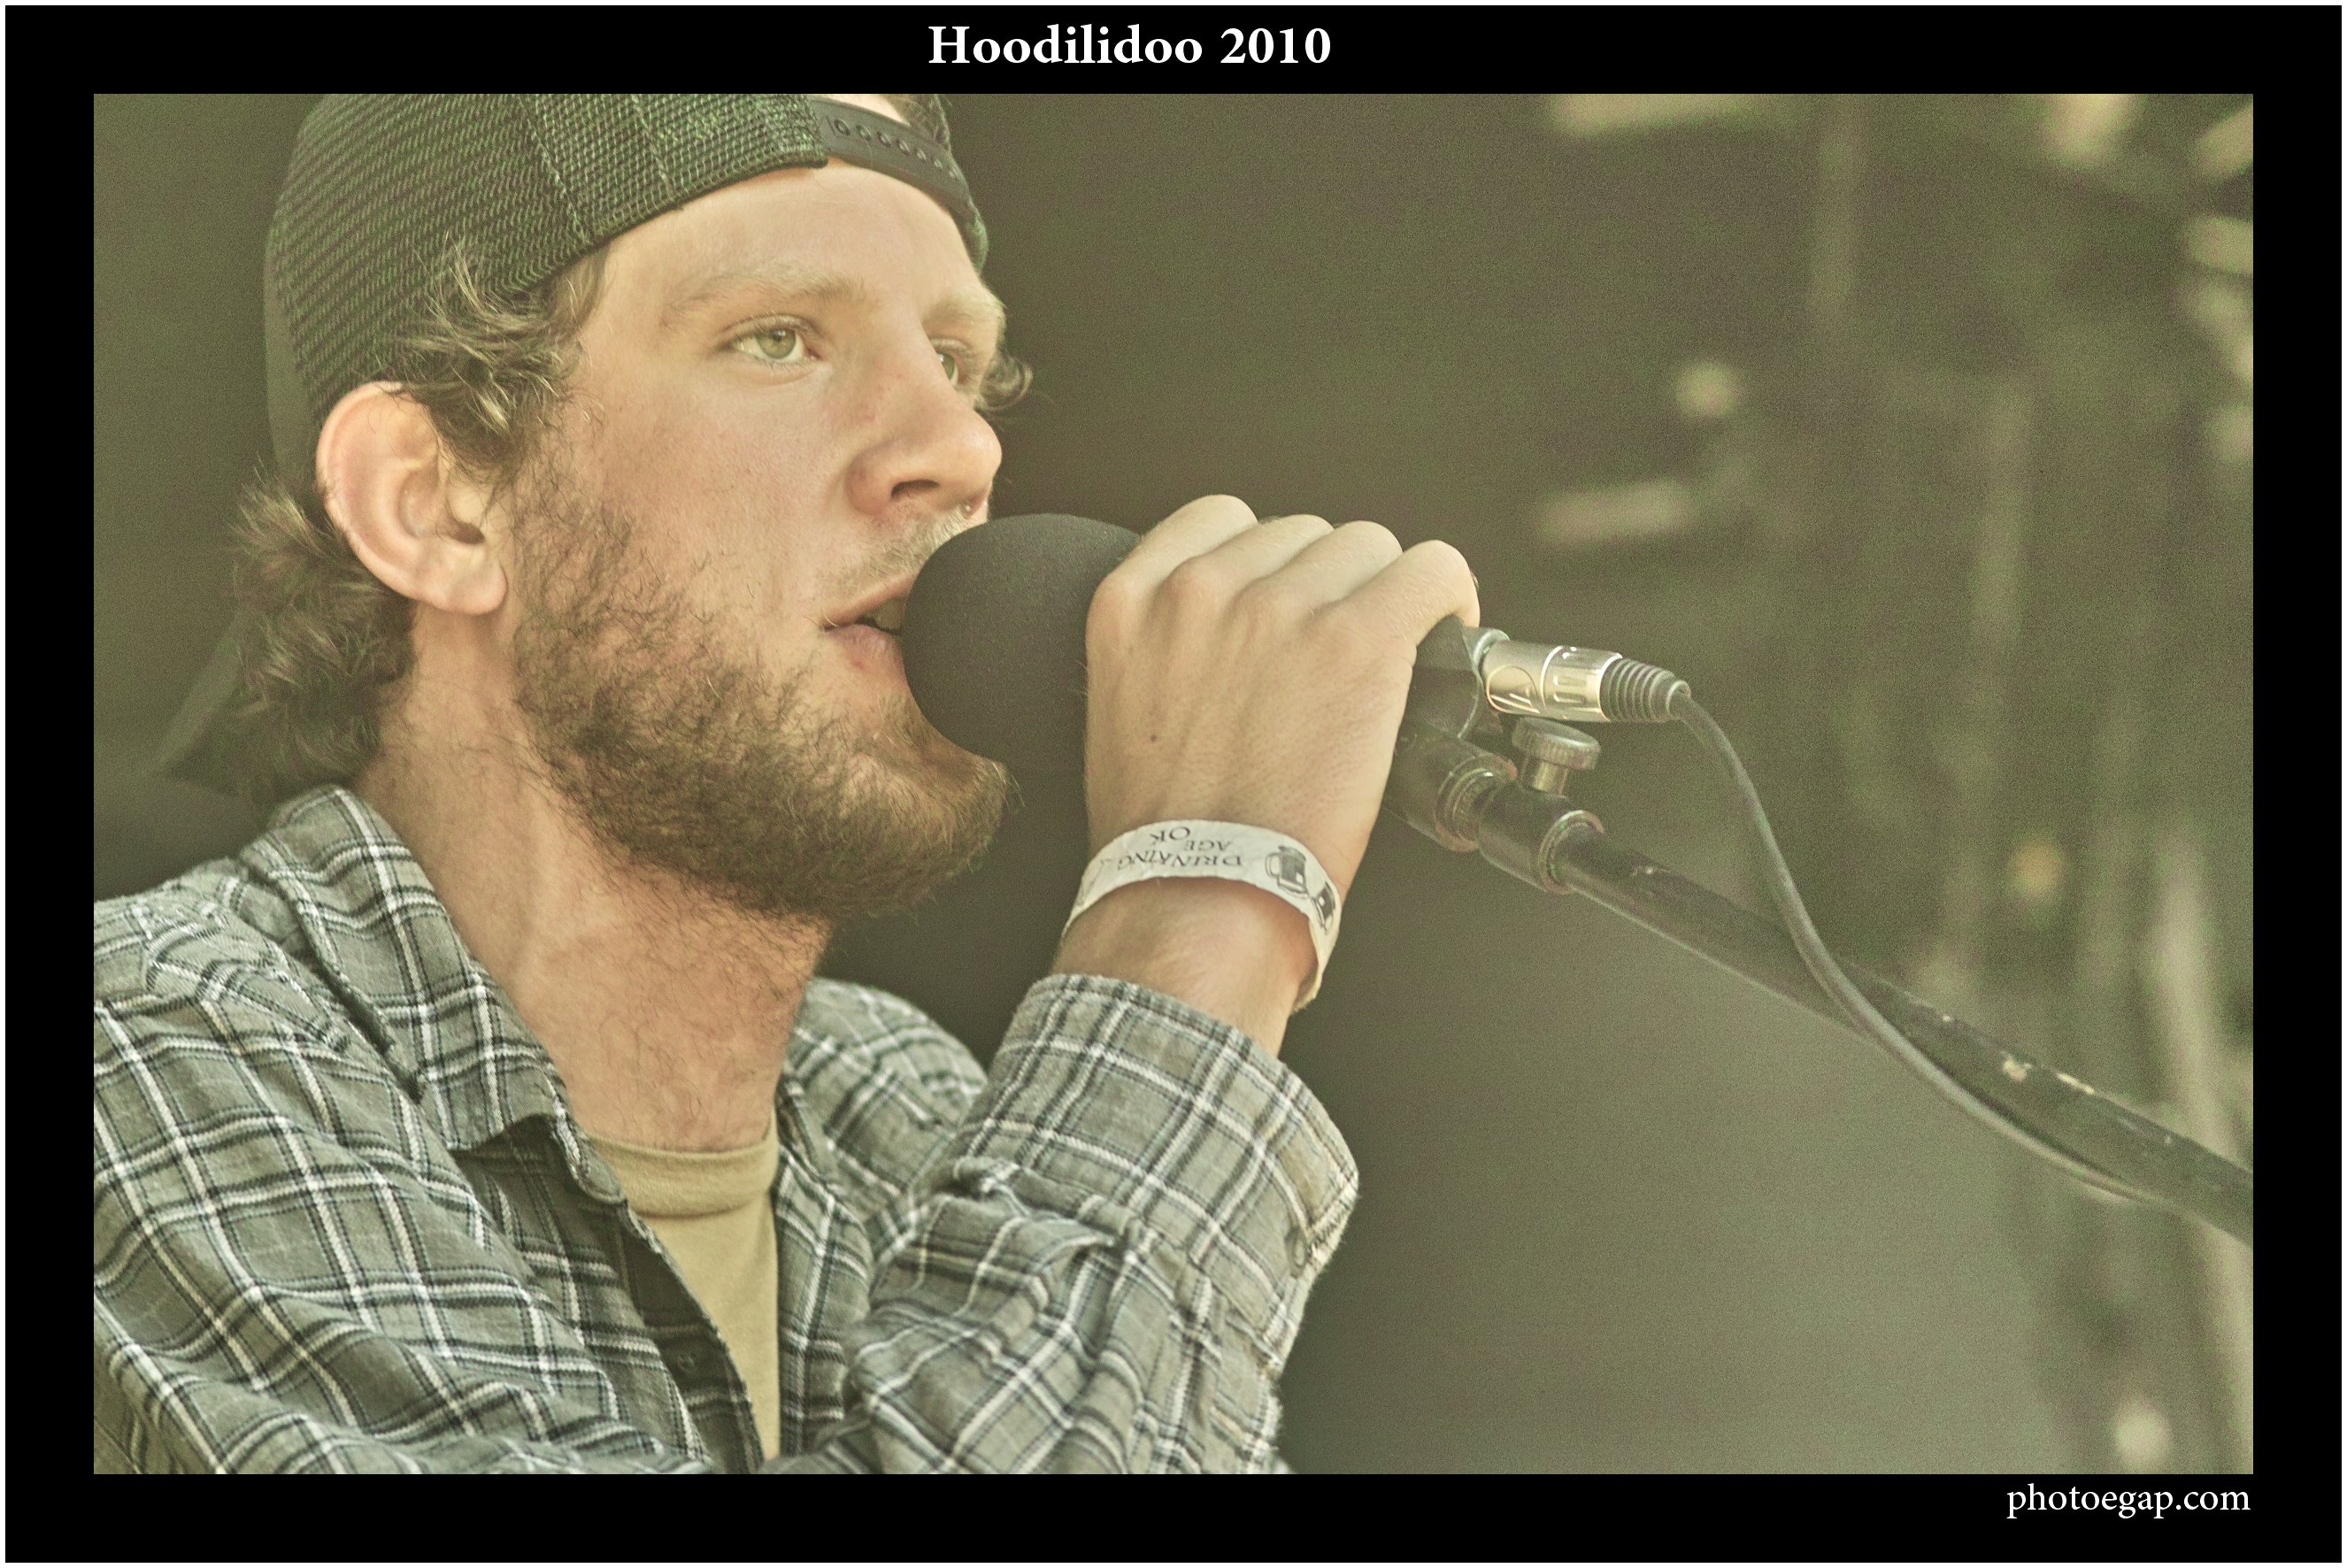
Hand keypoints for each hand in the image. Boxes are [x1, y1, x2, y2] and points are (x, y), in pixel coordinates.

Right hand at [1056, 496, 1479, 1040]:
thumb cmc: (1165, 831)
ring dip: (1383, 596)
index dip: (1271, 559)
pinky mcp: (1356, 639)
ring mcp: (1280, 608)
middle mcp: (1203, 588)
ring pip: (1368, 548)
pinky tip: (1447, 631)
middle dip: (1328, 587)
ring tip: (1387, 660)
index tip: (1294, 598)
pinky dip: (1447, 597)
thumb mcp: (1125, 705)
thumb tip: (1240, 634)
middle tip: (1339, 657)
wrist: (1198, 891)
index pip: (1221, 518)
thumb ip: (1171, 643)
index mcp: (1134, 600)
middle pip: (1305, 534)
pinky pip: (1430, 572)